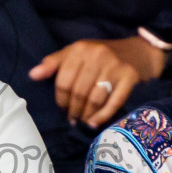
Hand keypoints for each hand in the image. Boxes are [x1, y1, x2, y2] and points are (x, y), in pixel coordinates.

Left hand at [29, 36, 162, 127]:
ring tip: (82, 120)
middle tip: (72, 118)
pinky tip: (94, 123)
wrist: (139, 51)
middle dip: (73, 110)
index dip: (60, 99)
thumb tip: (32, 75)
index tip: (62, 108)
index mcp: (81, 49)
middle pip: (78, 92)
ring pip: (94, 99)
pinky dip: (102, 116)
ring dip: (86, 115)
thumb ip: (54, 63)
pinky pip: (113, 102)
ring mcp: (115, 66)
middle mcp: (98, 55)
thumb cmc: (102, 55)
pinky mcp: (130, 77)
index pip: (63, 81)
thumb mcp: (77, 53)